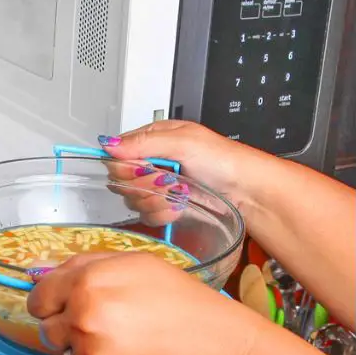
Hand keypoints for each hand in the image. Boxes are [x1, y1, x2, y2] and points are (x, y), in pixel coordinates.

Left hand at [26, 252, 258, 354]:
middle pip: (48, 332)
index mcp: (89, 286)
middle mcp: (84, 323)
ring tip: (132, 347)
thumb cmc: (185, 304)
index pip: (38, 300)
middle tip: (111, 327)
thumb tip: (47, 275)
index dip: (52, 303)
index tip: (65, 308)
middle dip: (71, 329)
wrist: (220, 351)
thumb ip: (88, 265)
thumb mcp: (140, 265)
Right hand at [98, 121, 264, 225]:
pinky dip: (163, 214)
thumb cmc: (223, 160)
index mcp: (154, 139)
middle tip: (167, 180)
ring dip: (156, 200)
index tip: (143, 170)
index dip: (125, 167)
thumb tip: (109, 144)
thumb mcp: (184, 141)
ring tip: (178, 193)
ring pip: (134, 200)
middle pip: (122, 180)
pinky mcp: (167, 206)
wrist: (246, 190)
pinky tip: (179, 206)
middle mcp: (153, 162)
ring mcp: (159, 185)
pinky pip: (148, 215)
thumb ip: (144, 142)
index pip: (117, 154)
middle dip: (144, 185)